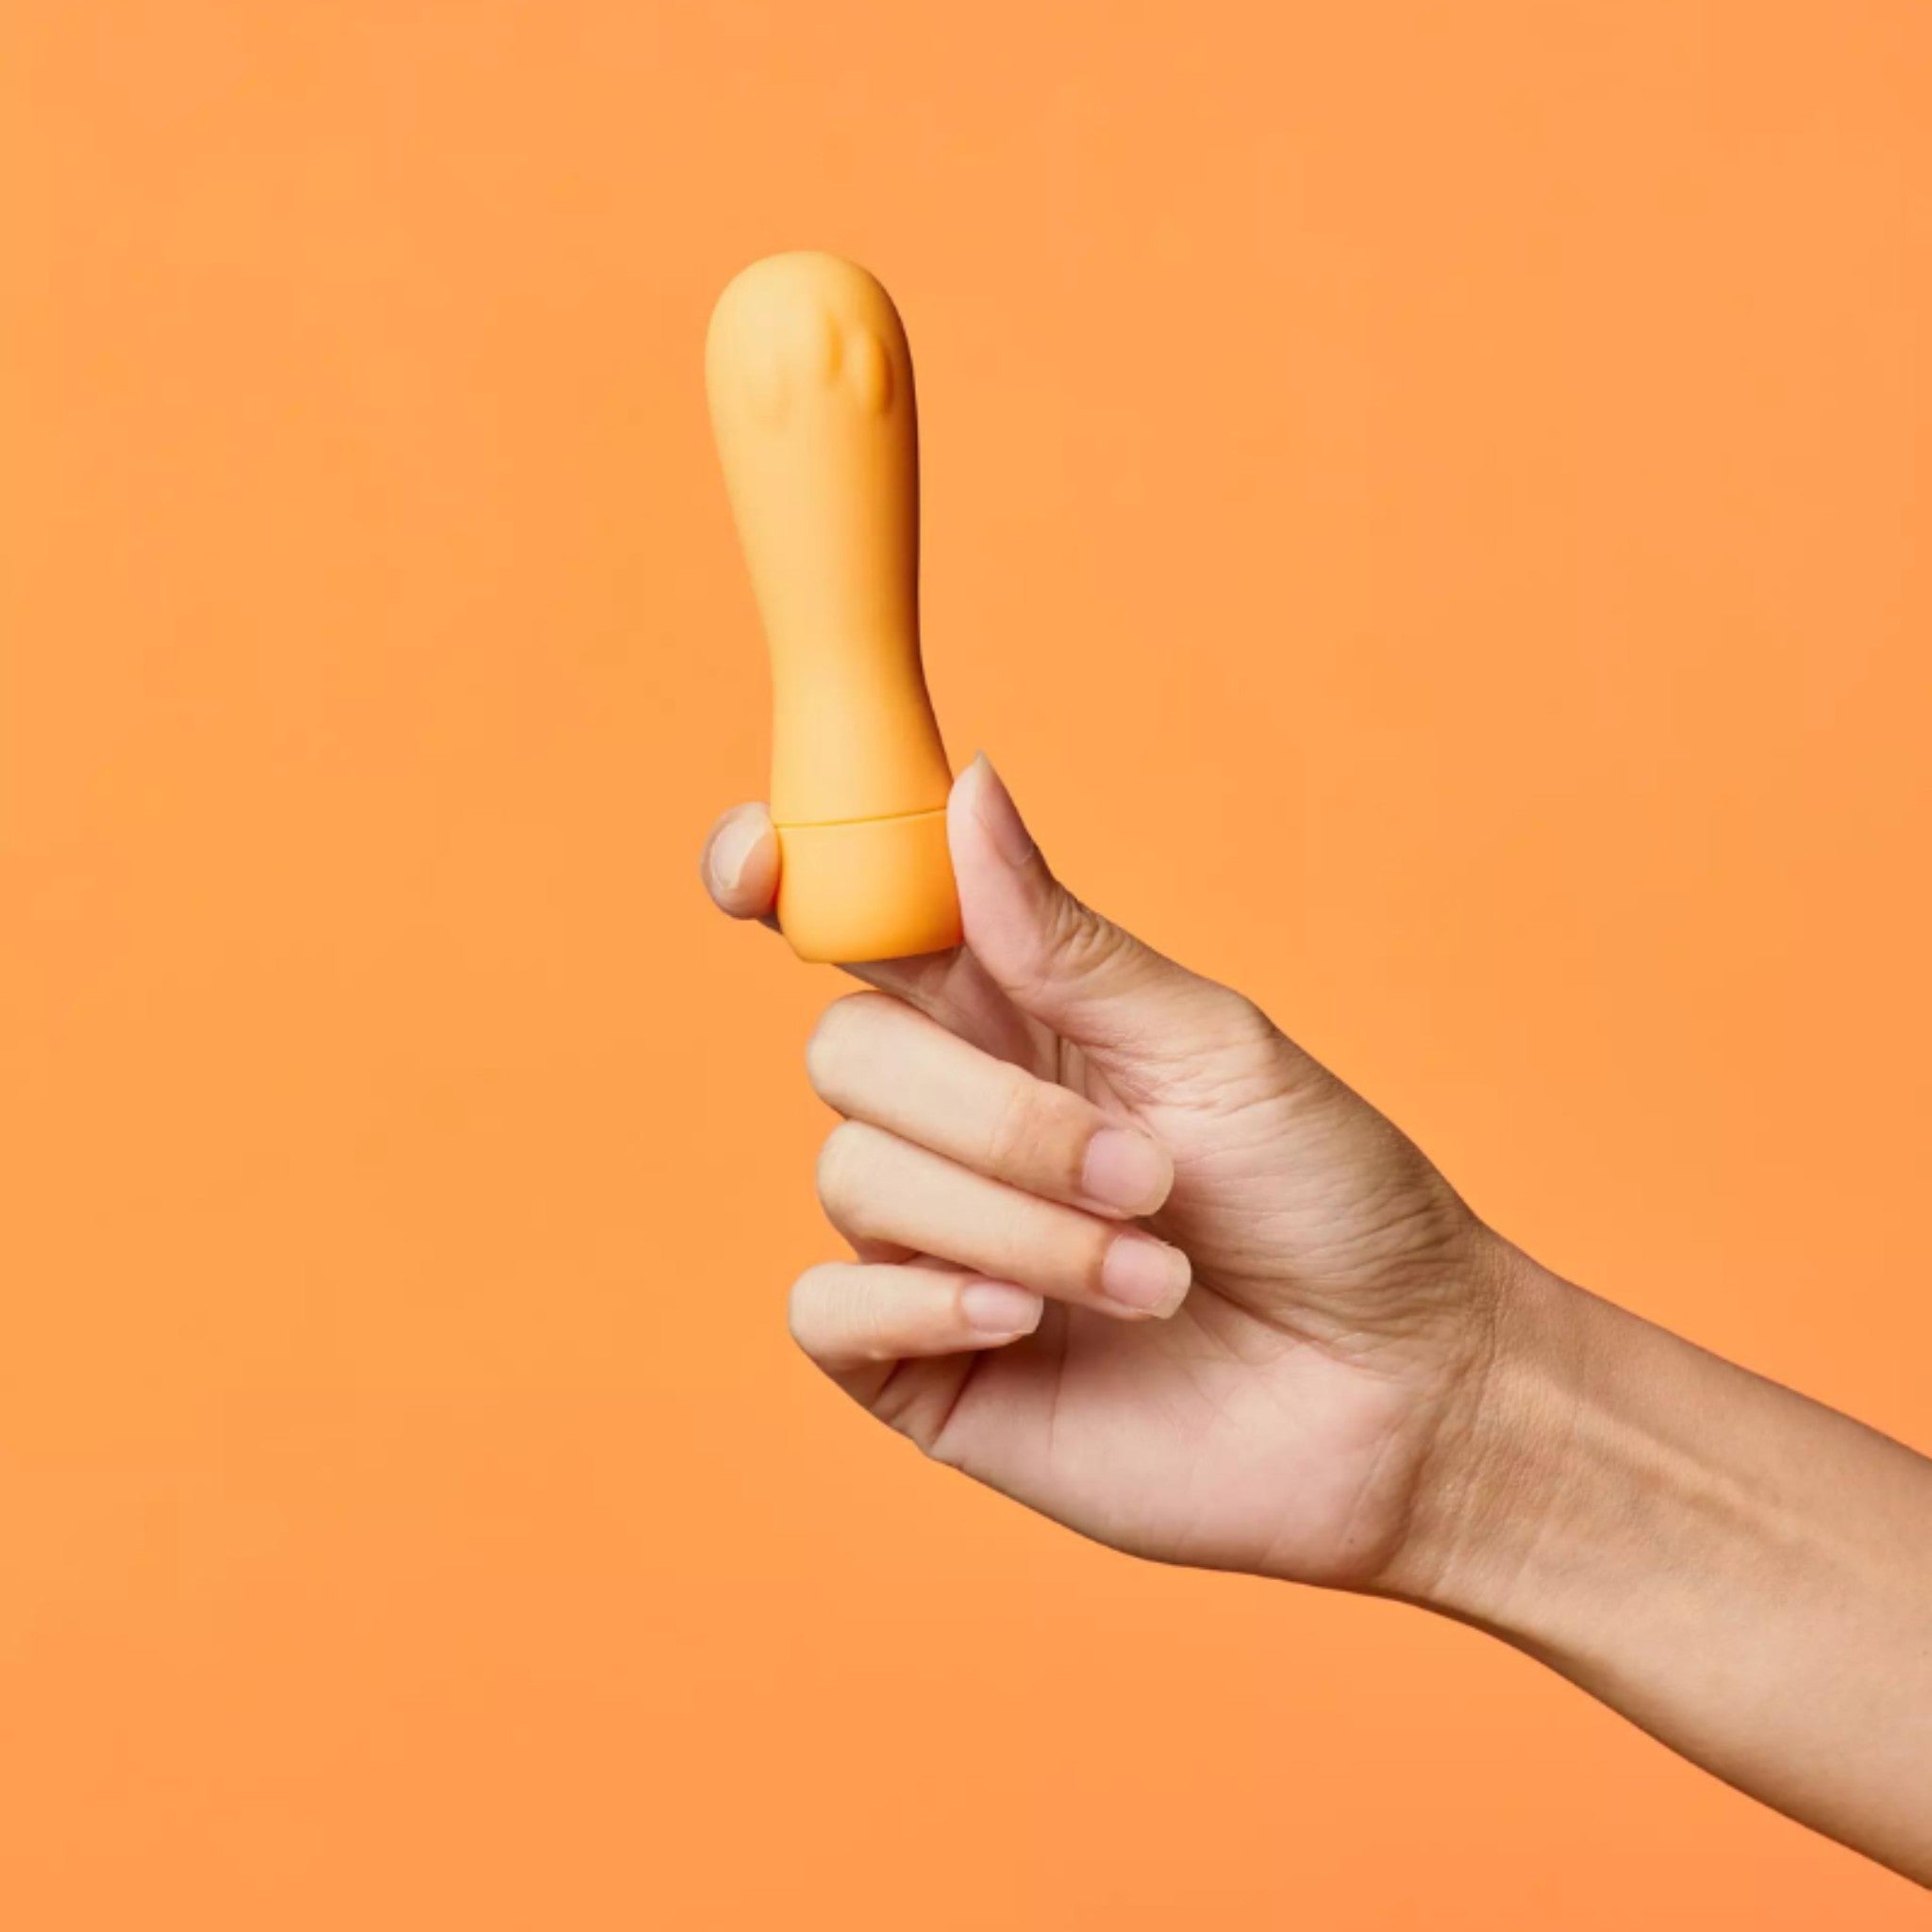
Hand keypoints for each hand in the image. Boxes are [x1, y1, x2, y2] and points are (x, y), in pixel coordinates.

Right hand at [701, 756, 1506, 1591]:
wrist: (1399, 1395)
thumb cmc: (1331, 1201)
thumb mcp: (1210, 1047)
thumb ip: (1063, 942)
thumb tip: (965, 786)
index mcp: (1015, 1015)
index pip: (853, 926)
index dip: (781, 878)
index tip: (757, 862)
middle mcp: (955, 1120)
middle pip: (844, 1052)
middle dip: (991, 1115)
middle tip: (1144, 1175)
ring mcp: (931, 1243)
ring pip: (851, 1177)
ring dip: (1012, 1224)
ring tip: (1152, 1275)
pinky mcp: (922, 1366)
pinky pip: (824, 1313)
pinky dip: (917, 1303)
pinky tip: (1026, 1325)